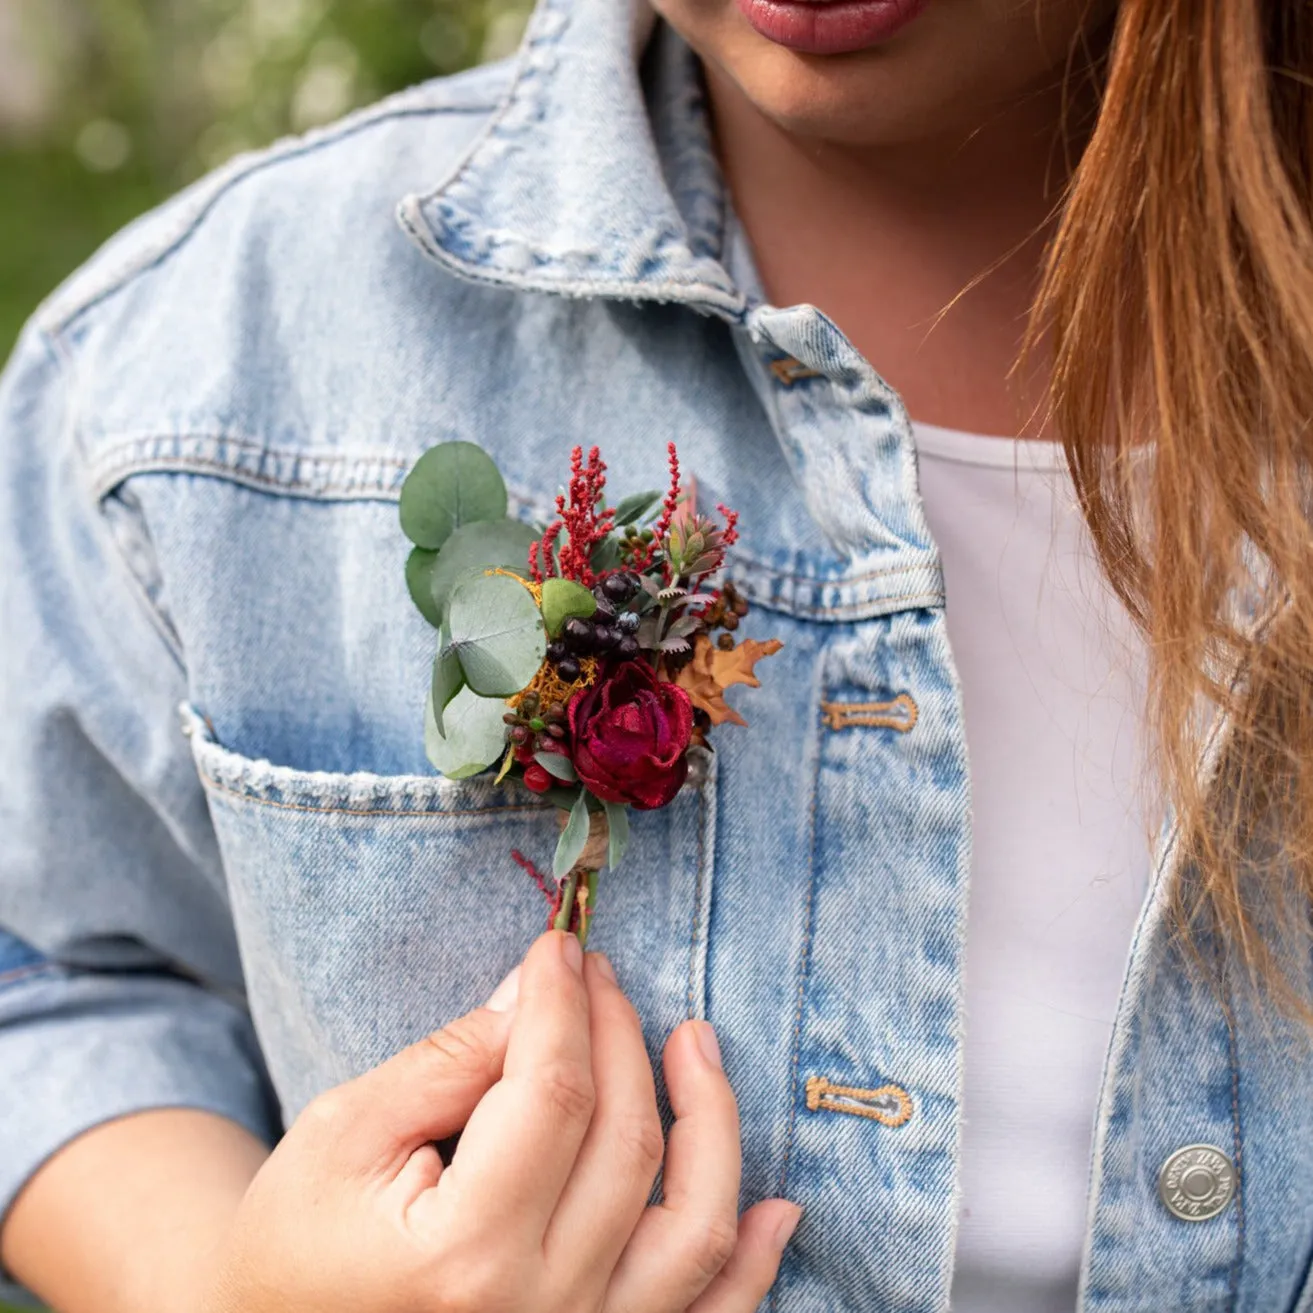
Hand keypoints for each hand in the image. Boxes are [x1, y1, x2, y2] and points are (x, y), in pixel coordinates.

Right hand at [203, 930, 799, 1312]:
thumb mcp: (346, 1131)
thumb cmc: (297, 1238)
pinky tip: (778, 1205)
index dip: (564, 1005)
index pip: (550, 1094)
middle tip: (600, 972)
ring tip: (700, 1041)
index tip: (561, 946)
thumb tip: (542, 990)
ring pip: (693, 1227)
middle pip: (624, 1141)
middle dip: (618, 1033)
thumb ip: (452, 1059)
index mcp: (461, 1256)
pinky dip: (751, 1264)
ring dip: (711, 1123)